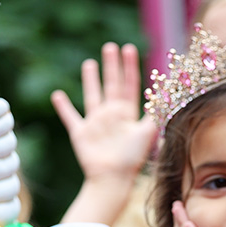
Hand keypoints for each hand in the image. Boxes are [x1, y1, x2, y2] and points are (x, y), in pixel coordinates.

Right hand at [52, 43, 156, 184]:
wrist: (112, 179)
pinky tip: (57, 95)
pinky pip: (70, 117)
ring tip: (89, 63)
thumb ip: (155, 113)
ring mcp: (95, 123)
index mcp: (128, 114)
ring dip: (90, 80)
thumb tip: (168, 93)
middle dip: (112, 66)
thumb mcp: (146, 133)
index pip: (130, 85)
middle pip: (112, 85)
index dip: (130, 67)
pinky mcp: (80, 133)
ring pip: (92, 95)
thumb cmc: (131, 159)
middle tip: (110, 47)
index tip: (129, 48)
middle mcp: (112, 115)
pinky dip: (63, 107)